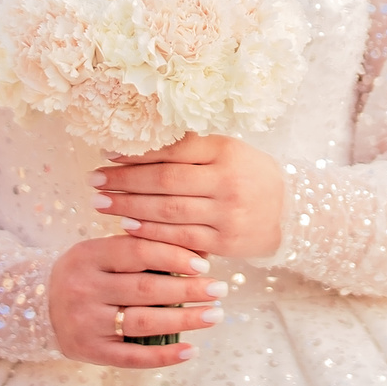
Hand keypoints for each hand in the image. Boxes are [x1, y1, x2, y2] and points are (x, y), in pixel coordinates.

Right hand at [47, 235, 225, 366]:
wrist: (38, 306)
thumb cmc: (85, 274)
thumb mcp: (100, 252)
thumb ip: (138, 248)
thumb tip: (196, 248)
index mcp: (88, 256)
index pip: (138, 252)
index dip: (173, 256)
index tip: (204, 262)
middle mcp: (85, 289)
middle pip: (146, 289)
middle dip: (189, 290)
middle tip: (219, 289)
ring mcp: (86, 322)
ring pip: (143, 322)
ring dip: (185, 320)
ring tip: (214, 315)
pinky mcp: (91, 351)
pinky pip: (132, 357)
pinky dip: (164, 356)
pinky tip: (191, 350)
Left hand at [93, 133, 284, 260]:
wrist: (292, 213)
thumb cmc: (250, 176)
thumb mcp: (229, 151)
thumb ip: (192, 148)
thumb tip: (140, 143)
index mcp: (226, 150)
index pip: (173, 149)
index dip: (137, 152)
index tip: (107, 153)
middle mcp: (227, 180)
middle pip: (165, 181)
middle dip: (124, 181)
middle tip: (94, 180)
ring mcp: (227, 213)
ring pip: (168, 211)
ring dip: (129, 207)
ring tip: (101, 203)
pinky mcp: (226, 242)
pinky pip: (180, 237)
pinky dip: (150, 232)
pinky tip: (127, 226)